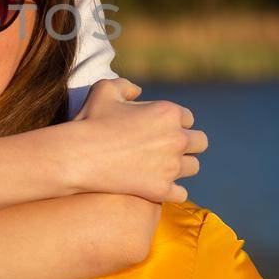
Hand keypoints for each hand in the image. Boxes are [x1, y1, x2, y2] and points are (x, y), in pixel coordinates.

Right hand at [69, 78, 207, 203]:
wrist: (78, 156)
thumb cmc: (90, 121)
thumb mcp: (105, 90)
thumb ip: (125, 85)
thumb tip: (138, 91)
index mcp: (168, 113)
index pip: (188, 118)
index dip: (174, 122)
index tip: (161, 129)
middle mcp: (176, 139)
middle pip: (200, 142)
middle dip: (187, 144)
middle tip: (169, 148)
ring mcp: (171, 167)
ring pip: (193, 167)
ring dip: (181, 166)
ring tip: (164, 167)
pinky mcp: (162, 190)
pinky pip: (182, 193)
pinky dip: (172, 191)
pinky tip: (159, 187)